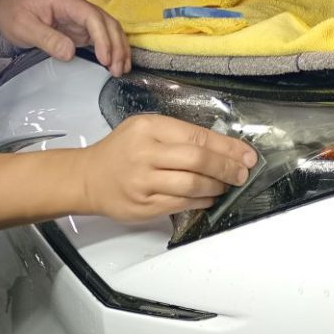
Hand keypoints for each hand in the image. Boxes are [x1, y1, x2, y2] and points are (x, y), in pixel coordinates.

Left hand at [0, 0, 130, 75]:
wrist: (8, 2)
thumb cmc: (13, 11)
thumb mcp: (23, 27)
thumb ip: (47, 39)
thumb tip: (70, 53)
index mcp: (65, 1)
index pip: (92, 17)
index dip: (103, 39)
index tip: (105, 60)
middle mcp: (77, 6)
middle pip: (107, 22)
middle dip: (116, 46)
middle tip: (117, 70)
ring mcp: (80, 16)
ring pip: (109, 28)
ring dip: (118, 48)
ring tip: (121, 70)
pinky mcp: (80, 27)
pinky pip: (102, 36)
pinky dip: (112, 49)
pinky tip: (115, 63)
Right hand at [78, 115, 258, 221]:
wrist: (88, 178)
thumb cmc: (121, 152)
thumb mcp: (144, 130)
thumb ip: (177, 136)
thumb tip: (221, 148)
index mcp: (148, 128)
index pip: (196, 136)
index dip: (227, 147)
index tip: (246, 154)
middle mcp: (145, 153)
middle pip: (197, 160)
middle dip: (226, 167)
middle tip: (242, 173)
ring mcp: (143, 181)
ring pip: (191, 185)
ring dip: (216, 186)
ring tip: (226, 185)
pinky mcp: (143, 205)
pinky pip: (181, 204)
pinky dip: (201, 201)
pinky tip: (210, 197)